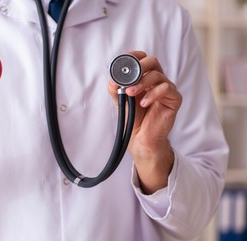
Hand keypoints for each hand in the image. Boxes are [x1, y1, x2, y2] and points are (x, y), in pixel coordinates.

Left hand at [108, 51, 181, 193]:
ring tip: (130, 93)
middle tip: (128, 76)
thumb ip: (116, 89)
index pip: (142, 60)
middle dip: (139, 66)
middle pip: (152, 61)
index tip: (123, 60)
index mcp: (144, 78)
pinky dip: (152, 94)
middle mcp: (156, 80)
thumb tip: (112, 79)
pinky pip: (166, 89)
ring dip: (142, 82)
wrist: (141, 138)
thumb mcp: (120, 101)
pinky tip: (143, 103)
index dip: (134, 56)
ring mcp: (166, 89)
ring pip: (158, 75)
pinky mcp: (174, 99)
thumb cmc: (133, 118)